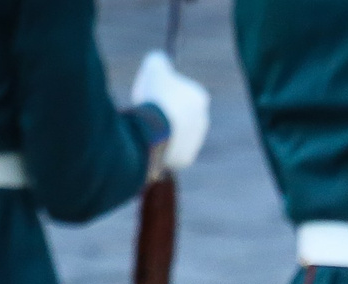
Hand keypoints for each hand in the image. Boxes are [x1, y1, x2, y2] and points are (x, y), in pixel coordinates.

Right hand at [130, 51, 209, 171]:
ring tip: (145, 128)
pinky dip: (159, 147)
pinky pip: (170, 151)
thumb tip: (159, 59)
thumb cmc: (156, 97)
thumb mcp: (154, 68)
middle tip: (144, 111)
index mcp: (199, 98)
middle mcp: (202, 121)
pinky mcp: (185, 159)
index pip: (180, 90)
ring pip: (175, 134)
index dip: (162, 90)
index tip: (148, 93)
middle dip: (164, 112)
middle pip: (179, 114)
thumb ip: (158, 60)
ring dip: (162, 130)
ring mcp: (195, 142)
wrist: (156, 131)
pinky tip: (148, 142)